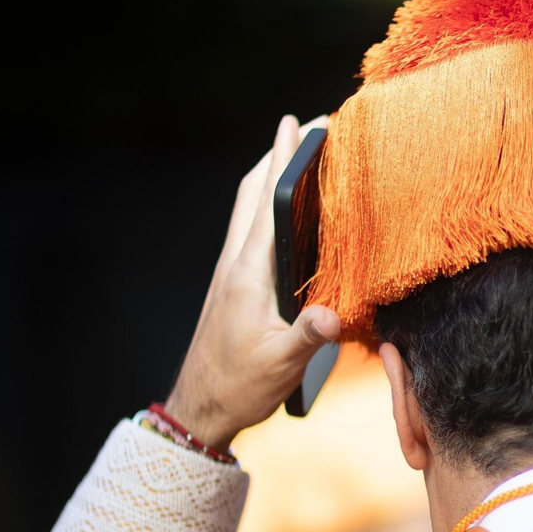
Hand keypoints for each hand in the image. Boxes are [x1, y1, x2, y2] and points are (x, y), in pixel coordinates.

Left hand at [165, 115, 340, 449]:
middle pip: (251, 195)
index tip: (295, 125)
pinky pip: (249, 233)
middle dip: (274, 158)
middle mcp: (235, 265)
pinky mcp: (231, 287)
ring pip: (246, 212)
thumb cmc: (239, 385)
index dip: (280, 162)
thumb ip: (307, 337)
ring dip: (267, 180)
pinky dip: (264, 209)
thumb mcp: (280, 364)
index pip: (265, 204)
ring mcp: (230, 274)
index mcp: (247, 274)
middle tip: (300, 128)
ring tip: (292, 158)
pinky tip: (282, 216)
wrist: (200, 406)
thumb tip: (332, 315)